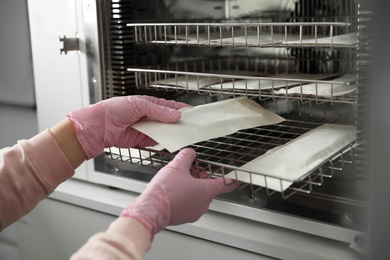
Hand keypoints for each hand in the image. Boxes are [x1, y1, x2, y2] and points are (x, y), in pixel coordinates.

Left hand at [67, 95, 189, 158]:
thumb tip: (175, 115)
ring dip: (173, 133)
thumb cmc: (114, 109)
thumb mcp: (139, 105)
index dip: (182, 109)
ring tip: (184, 134)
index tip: (194, 112)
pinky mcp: (142, 141)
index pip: (170, 106)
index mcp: (149, 104)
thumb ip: (158, 111)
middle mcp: (149, 116)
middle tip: (192, 126)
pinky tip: (170, 142)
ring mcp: (147, 129)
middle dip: (180, 123)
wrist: (99, 126)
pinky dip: (163, 142)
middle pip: (170, 120)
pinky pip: (157, 141)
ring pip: (165, 131)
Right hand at [120, 148, 237, 237]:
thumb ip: (186, 156)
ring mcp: (194, 212)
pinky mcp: (185, 218)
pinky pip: (190, 205)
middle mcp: (203, 204)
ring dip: (193, 188)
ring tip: (180, 180)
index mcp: (206, 191)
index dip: (229, 180)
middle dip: (201, 179)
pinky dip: (186, 197)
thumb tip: (189, 152)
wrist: (152, 209)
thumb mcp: (177, 166)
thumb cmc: (165, 191)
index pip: (224, 184)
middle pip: (208, 188)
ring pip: (199, 197)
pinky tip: (175, 191)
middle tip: (192, 171)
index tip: (235, 179)